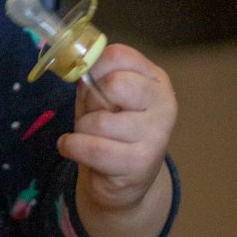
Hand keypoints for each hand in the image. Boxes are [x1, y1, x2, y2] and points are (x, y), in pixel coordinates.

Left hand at [56, 43, 176, 236]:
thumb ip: (94, 79)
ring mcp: (157, 134)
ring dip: (81, 129)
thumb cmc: (112, 130)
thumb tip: (77, 67)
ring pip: (98, 121)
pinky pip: (93, 148)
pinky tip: (73, 148)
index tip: (91, 85)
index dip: (93, 69)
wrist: (124, 181)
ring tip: (90, 137)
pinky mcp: (142, 163)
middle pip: (112, 84)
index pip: (118, 55)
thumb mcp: (103, 98)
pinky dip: (72, 147)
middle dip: (90, 101)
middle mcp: (164, 103)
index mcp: (155, 79)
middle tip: (93, 115)